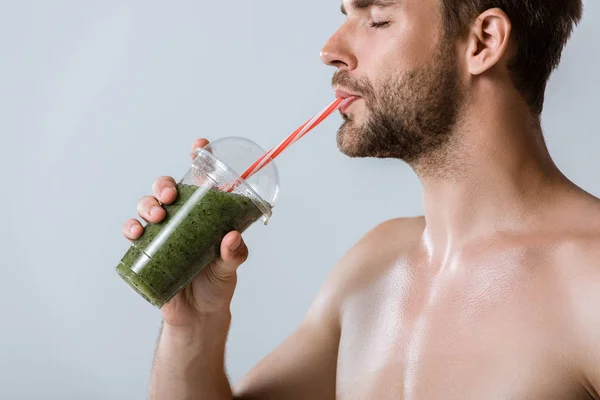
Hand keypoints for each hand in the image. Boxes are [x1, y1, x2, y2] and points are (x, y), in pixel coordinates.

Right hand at [122, 138, 248, 326]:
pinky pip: (133, 234)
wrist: (198, 315)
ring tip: (156, 216)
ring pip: (147, 207)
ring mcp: (162, 233)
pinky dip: (131, 229)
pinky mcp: (146, 251)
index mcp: (204, 214)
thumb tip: (231, 238)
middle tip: (169, 194)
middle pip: (167, 189)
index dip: (199, 159)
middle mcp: (182, 218)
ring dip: (147, 205)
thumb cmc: (217, 284)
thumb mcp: (231, 266)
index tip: (200, 146)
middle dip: (163, 185)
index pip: (201, 181)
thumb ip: (234, 253)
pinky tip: (136, 233)